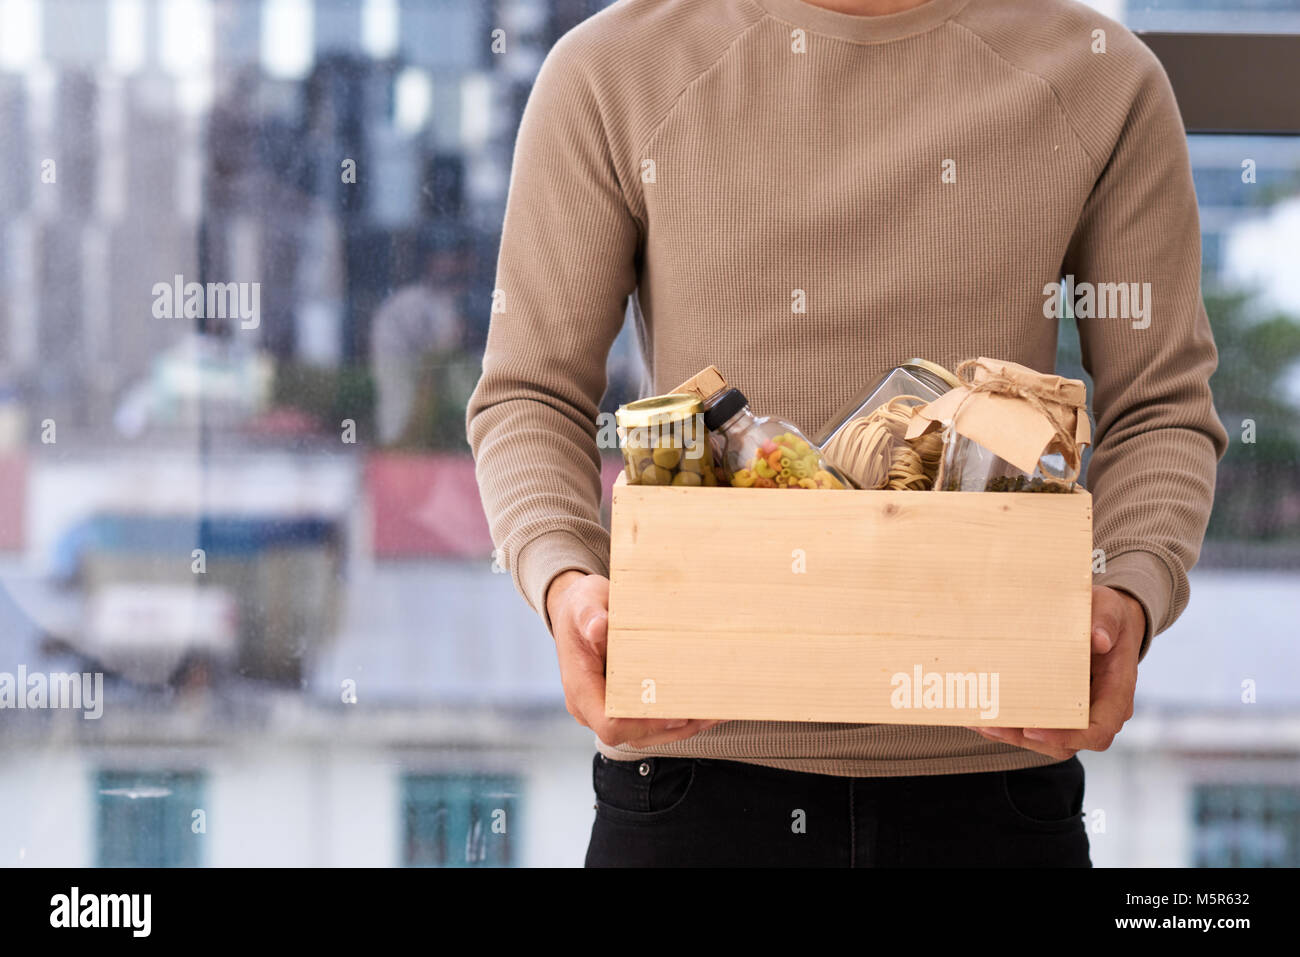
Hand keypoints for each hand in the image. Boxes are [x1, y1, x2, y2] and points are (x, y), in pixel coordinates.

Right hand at [546, 570, 721, 747]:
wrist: (574, 609)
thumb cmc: (580, 606)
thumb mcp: (584, 602)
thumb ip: (589, 616)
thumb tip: (598, 627)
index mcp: (580, 687)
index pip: (610, 725)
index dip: (644, 724)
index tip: (675, 712)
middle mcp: (590, 705)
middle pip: (634, 734)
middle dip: (673, 727)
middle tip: (707, 713)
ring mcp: (605, 707)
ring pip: (645, 733)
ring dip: (680, 726)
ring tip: (713, 713)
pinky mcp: (620, 703)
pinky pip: (647, 720)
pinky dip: (676, 717)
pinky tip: (703, 708)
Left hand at [965, 585, 1144, 759]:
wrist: (1104, 619)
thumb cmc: (1109, 615)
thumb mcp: (1110, 610)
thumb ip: (1105, 622)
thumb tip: (1099, 640)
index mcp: (1117, 692)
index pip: (1098, 730)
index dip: (1068, 736)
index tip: (1034, 730)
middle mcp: (1099, 709)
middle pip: (1067, 742)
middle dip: (1027, 737)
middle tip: (993, 725)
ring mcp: (1078, 711)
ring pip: (1047, 738)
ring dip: (1012, 734)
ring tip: (978, 720)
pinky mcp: (1060, 706)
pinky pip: (1036, 723)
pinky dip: (1010, 723)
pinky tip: (980, 713)